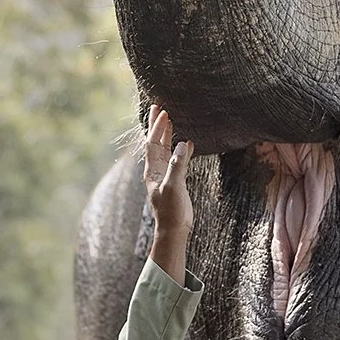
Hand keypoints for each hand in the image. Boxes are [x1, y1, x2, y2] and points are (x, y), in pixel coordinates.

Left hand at [144, 104, 192, 283]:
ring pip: (165, 150)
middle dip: (157, 126)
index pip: (153, 143)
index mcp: (153, 170)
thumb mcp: (174, 187)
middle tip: (159, 108)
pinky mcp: (174, 181)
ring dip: (167, 135)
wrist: (173, 230)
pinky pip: (176, 160)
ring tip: (170, 120)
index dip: (158, 128)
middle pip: (155, 143)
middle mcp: (157, 170)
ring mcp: (165, 175)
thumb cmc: (171, 211)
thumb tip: (180, 145)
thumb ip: (177, 165)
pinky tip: (186, 143)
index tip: (164, 113)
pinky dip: (180, 150)